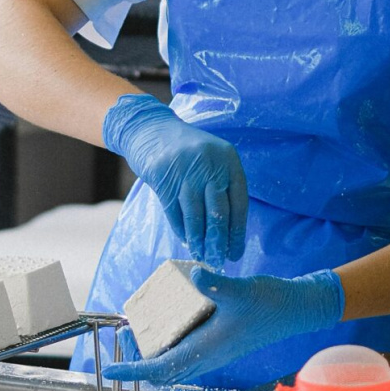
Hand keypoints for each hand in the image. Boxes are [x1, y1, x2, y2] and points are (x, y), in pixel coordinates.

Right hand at [103, 94, 248, 267]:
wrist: (150, 128)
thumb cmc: (186, 150)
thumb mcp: (212, 159)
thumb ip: (222, 185)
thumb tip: (229, 230)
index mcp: (228, 159)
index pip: (239, 202)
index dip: (237, 231)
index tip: (235, 252)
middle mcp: (209, 164)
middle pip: (218, 211)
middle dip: (218, 241)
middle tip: (217, 261)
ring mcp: (184, 170)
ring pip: (195, 215)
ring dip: (198, 240)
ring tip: (201, 257)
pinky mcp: (162, 177)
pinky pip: (174, 211)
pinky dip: (180, 229)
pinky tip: (186, 241)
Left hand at [103, 267, 344, 384]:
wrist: (296, 309)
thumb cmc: (270, 303)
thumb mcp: (240, 290)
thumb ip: (216, 284)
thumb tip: (193, 275)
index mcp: (207, 349)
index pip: (160, 368)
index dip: (133, 369)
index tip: (111, 369)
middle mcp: (207, 355)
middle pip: (162, 371)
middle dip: (137, 362)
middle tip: (123, 338)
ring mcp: (213, 352)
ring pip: (173, 365)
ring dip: (152, 355)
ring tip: (137, 332)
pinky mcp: (218, 343)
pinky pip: (184, 353)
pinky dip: (167, 346)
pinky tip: (166, 322)